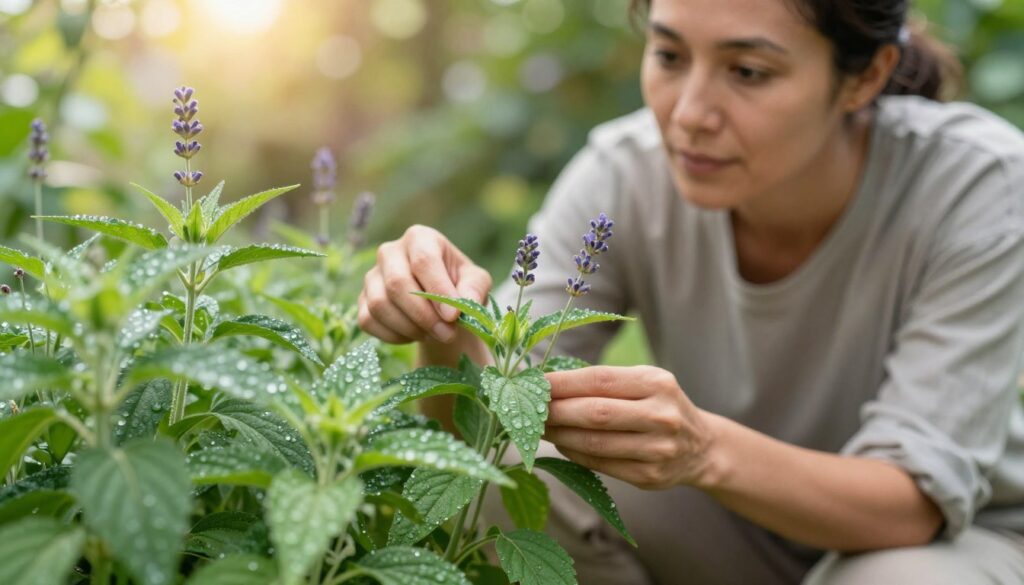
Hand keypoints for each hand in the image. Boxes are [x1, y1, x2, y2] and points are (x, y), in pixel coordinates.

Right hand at [358, 225, 491, 344]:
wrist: (440, 304)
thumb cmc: (459, 286)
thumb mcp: (476, 282)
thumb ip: (474, 290)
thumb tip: (465, 304)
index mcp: (420, 238)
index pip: (423, 260)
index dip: (438, 290)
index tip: (453, 316)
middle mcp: (390, 251)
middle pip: (397, 283)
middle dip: (424, 315)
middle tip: (448, 334)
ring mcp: (372, 276)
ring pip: (380, 304)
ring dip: (410, 327)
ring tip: (434, 334)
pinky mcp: (362, 300)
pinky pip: (369, 321)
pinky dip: (394, 335)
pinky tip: (414, 335)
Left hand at [543, 365, 716, 489]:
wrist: (701, 447)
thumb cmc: (658, 405)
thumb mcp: (643, 382)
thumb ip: (603, 382)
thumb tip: (546, 383)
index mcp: (657, 383)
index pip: (600, 379)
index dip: (563, 382)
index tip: (533, 382)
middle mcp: (660, 415)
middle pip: (595, 413)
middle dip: (555, 411)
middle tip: (528, 408)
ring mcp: (657, 449)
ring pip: (594, 443)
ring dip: (558, 435)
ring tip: (537, 427)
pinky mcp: (649, 476)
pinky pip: (600, 464)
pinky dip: (573, 453)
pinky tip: (561, 443)